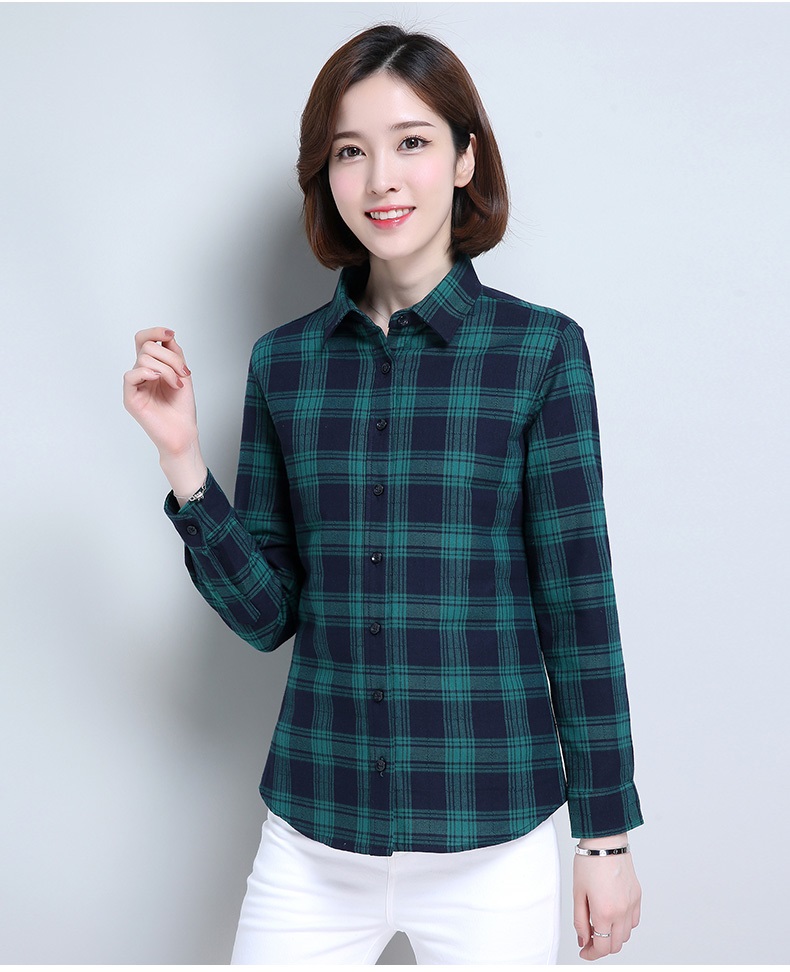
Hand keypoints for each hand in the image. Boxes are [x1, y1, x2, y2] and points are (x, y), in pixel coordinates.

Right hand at [123, 328, 206, 496]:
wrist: (183, 433)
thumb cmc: (182, 408)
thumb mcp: (183, 374)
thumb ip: (174, 354)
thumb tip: (166, 336)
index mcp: (152, 367)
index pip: (144, 340)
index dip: (155, 332)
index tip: (170, 333)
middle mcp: (141, 374)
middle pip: (147, 347)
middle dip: (170, 356)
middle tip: (183, 374)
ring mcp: (135, 386)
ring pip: (143, 359)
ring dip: (167, 369)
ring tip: (177, 384)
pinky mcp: (131, 398)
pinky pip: (130, 376)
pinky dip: (146, 373)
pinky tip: (158, 379)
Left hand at [573, 837, 640, 960]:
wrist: (605, 842)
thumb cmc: (589, 863)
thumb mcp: (577, 893)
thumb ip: (580, 921)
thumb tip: (583, 940)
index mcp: (604, 912)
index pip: (601, 947)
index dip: (591, 954)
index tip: (584, 951)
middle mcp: (622, 912)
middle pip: (615, 945)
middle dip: (601, 947)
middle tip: (589, 940)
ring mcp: (632, 904)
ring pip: (625, 935)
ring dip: (613, 936)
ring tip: (599, 925)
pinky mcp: (638, 896)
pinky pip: (633, 921)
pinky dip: (624, 925)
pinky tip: (613, 916)